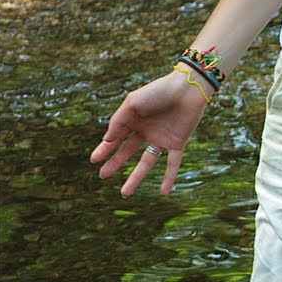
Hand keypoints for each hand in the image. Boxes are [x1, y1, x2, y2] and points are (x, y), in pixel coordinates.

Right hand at [90, 70, 209, 197]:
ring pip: (146, 162)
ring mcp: (161, 138)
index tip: (94, 160)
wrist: (187, 88)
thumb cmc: (158, 91)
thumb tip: (107, 141)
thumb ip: (118, 122)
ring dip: (136, 177)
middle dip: (115, 163)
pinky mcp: (178, 143)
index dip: (104, 149)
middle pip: (127, 151)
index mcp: (134, 119)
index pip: (116, 137)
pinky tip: (163, 193)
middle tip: (102, 175)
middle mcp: (146, 131)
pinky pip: (173, 164)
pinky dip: (169, 178)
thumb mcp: (132, 103)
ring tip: (124, 193)